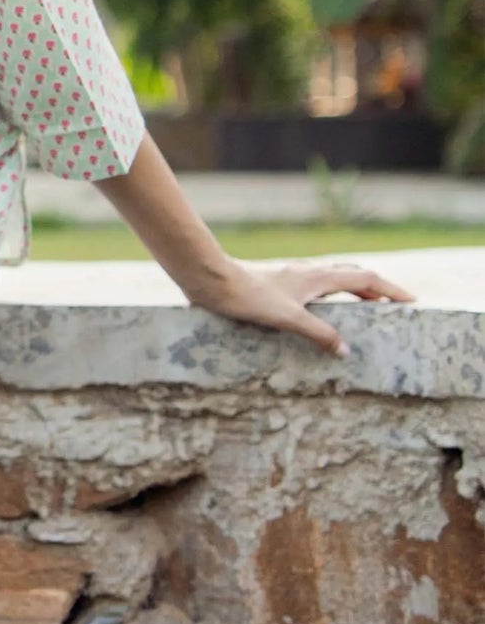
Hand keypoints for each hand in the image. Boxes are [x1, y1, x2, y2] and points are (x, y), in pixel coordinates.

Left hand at [188, 255, 414, 354]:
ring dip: (354, 291)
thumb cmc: (248, 296)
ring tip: (365, 310)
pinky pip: (317, 286)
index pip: (366, 280)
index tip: (411, 301)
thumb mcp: (287, 319)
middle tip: (393, 306)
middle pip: (353, 276)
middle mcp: (310, 272)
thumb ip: (318, 334)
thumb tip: (346, 350)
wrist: (211, 280)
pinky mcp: (279, 283)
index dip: (390, 291)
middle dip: (376, 290)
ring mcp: (294, 276)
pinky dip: (331, 295)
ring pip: (334, 279)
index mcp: (319, 277)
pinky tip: (321, 310)